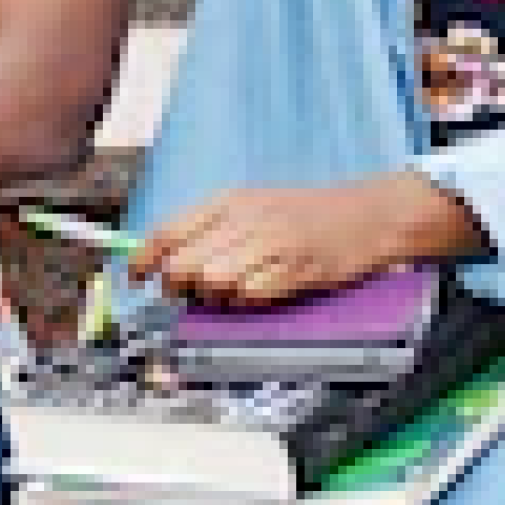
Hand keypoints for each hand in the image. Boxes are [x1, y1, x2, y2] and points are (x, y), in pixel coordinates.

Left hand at [131, 178, 433, 305]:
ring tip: (232, 292)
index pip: (167, 231)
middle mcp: (245, 219)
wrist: (369, 213)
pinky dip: (248, 302)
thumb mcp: (251, 206)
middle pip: (184, 263)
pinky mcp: (298, 268)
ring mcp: (273, 243)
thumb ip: (209, 229)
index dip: (143, 260)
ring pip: (213, 281)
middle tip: (192, 291)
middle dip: (179, 287)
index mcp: (228, 201)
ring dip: (215, 297)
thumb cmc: (304, 214)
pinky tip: (260, 293)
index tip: (135, 277)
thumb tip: (163, 260)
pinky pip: (252, 295)